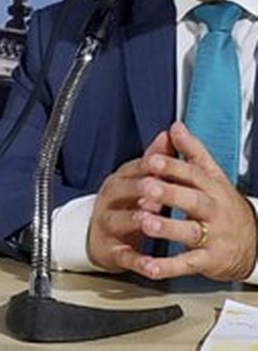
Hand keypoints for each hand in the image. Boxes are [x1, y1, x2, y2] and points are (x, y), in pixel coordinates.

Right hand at [86, 129, 172, 270]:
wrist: (96, 238)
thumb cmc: (122, 207)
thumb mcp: (136, 181)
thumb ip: (154, 159)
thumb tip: (168, 134)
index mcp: (119, 181)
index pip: (133, 169)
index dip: (151, 167)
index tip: (166, 164)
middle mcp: (110, 201)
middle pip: (123, 191)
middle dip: (141, 189)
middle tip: (158, 189)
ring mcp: (108, 225)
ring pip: (121, 220)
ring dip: (137, 220)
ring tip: (152, 222)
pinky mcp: (111, 250)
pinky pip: (125, 255)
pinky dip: (139, 261)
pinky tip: (152, 264)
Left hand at [128, 122, 257, 281]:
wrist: (255, 243)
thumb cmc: (224, 206)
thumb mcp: (213, 177)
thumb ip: (192, 152)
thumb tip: (175, 126)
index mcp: (211, 188)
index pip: (193, 174)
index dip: (172, 166)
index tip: (152, 159)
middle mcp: (213, 211)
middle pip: (193, 200)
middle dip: (170, 193)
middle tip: (147, 186)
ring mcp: (212, 236)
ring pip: (190, 232)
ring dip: (168, 228)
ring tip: (146, 223)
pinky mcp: (208, 260)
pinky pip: (187, 264)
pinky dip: (167, 266)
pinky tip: (149, 266)